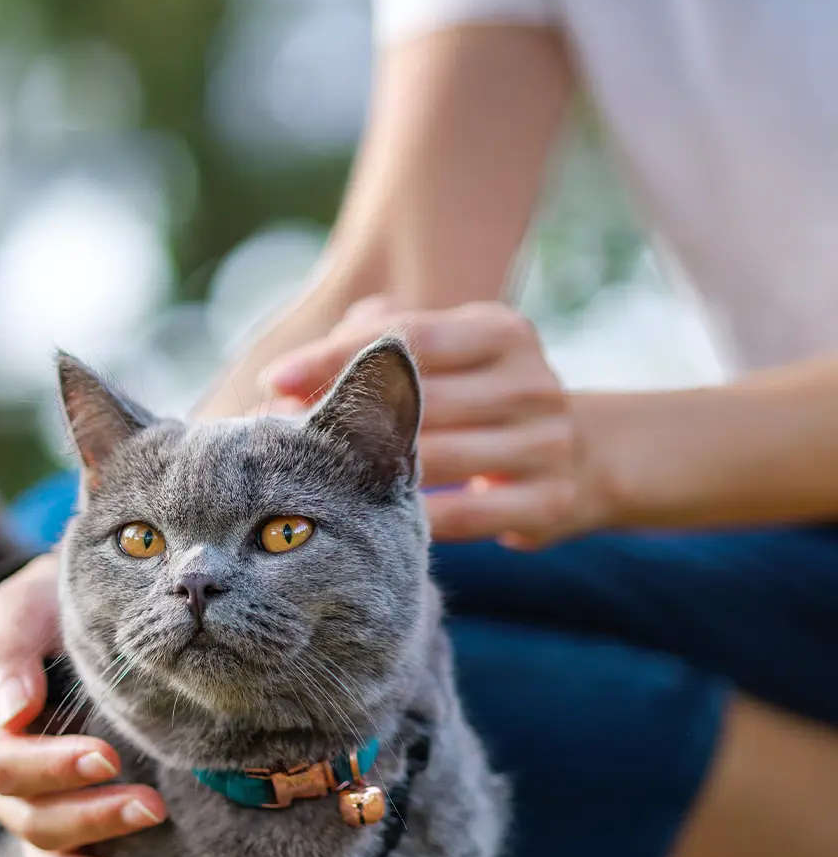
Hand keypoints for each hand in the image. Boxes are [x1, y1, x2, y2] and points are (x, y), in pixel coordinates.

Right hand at [0, 552, 166, 856]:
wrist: (83, 618)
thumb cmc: (53, 606)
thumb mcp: (28, 603)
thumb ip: (10, 647)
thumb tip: (11, 710)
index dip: (50, 767)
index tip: (107, 756)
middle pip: (27, 820)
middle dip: (91, 818)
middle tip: (152, 806)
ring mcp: (29, 817)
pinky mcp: (66, 840)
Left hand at [262, 300, 616, 547]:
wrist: (584, 456)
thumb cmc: (481, 398)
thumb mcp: (453, 351)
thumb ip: (382, 338)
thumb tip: (295, 368)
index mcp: (503, 333)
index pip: (409, 337)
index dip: (337, 356)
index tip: (273, 378)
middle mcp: (532, 383)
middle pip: (417, 400)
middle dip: (339, 419)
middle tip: (273, 436)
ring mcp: (547, 443)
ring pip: (436, 459)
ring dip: (362, 473)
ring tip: (301, 481)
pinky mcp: (549, 501)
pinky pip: (462, 516)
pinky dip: (410, 520)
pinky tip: (360, 523)